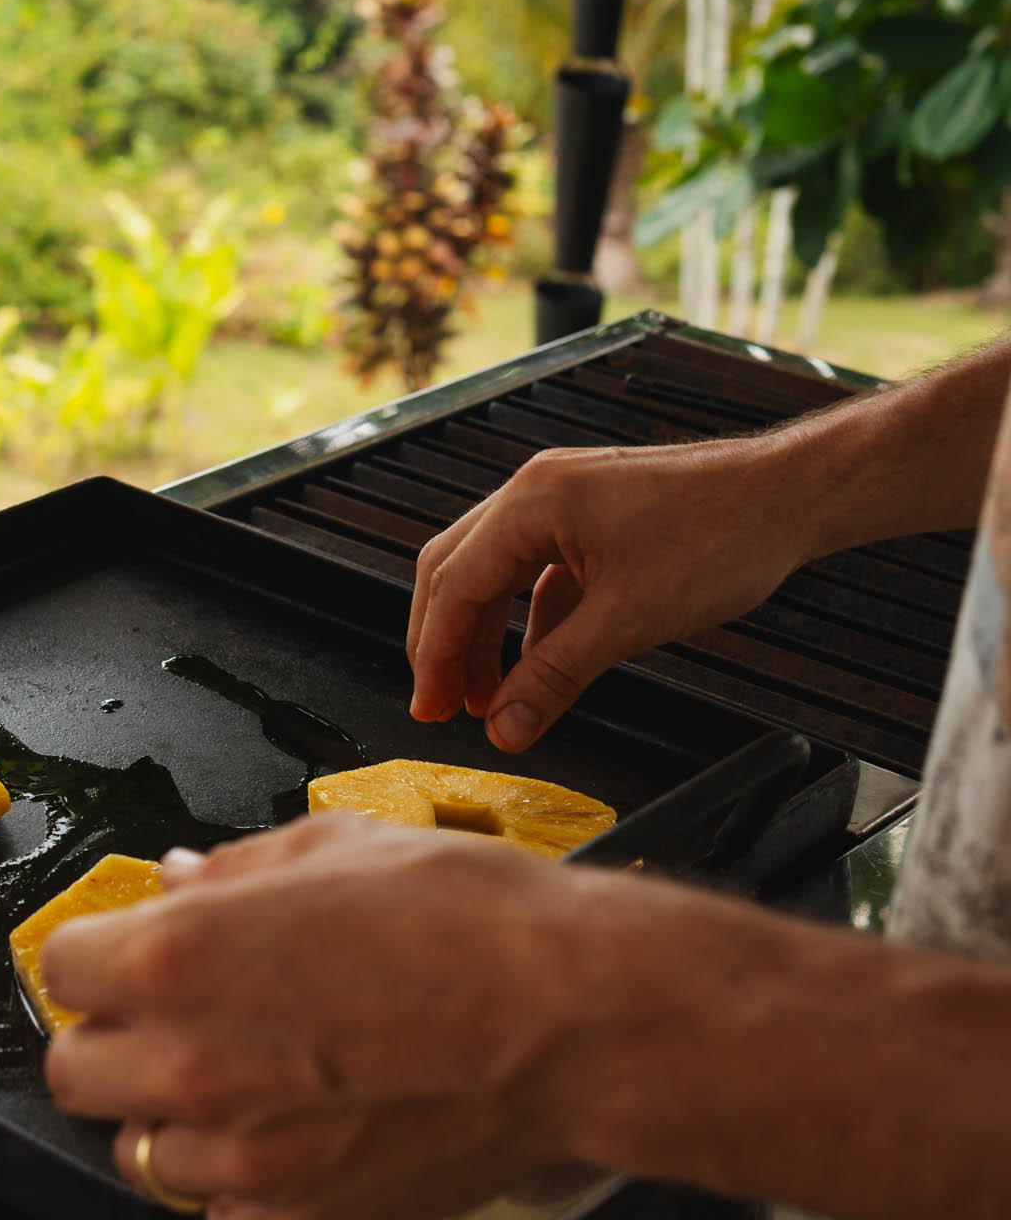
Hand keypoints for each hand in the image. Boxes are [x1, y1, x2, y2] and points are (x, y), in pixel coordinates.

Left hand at [40, 814, 588, 1219]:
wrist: (576, 1019)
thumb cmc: (473, 922)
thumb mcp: (339, 847)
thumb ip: (238, 872)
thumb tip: (182, 879)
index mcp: (180, 957)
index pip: (59, 968)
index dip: (97, 955)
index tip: (125, 955)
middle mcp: (191, 1063)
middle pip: (75, 1073)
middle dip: (112, 1040)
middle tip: (168, 1020)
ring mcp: (243, 1155)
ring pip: (143, 1153)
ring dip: (176, 1117)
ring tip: (251, 1077)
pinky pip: (221, 1216)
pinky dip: (241, 1184)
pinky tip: (294, 1134)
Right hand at [406, 440, 803, 751]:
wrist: (790, 497)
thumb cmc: (723, 535)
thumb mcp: (628, 620)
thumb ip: (555, 676)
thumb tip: (505, 727)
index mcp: (532, 502)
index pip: (454, 584)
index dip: (436, 654)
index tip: (429, 707)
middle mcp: (537, 492)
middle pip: (458, 572)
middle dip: (447, 644)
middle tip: (442, 705)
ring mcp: (565, 502)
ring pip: (496, 574)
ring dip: (488, 636)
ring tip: (491, 698)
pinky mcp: (593, 519)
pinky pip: (539, 573)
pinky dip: (530, 622)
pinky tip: (538, 664)